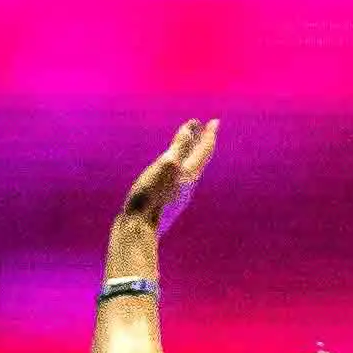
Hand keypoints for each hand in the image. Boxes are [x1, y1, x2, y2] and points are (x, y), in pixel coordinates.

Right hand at [110, 119, 217, 258]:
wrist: (137, 232)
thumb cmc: (150, 198)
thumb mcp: (166, 166)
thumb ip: (179, 148)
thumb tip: (192, 128)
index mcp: (190, 175)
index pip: (204, 150)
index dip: (209, 134)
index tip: (216, 121)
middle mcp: (187, 186)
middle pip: (198, 159)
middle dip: (200, 142)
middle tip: (203, 129)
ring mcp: (176, 196)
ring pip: (187, 170)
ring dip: (189, 154)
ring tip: (187, 146)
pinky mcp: (165, 203)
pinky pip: (175, 178)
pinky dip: (177, 167)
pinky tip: (169, 172)